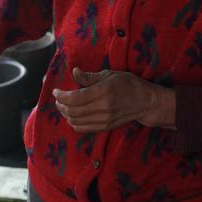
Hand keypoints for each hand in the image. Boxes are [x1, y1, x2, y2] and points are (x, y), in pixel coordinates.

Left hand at [53, 67, 175, 132]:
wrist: (145, 102)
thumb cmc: (128, 84)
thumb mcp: (109, 75)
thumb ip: (89, 77)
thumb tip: (74, 72)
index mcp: (103, 92)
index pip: (74, 98)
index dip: (61, 96)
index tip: (56, 91)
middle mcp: (102, 108)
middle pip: (72, 111)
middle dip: (61, 105)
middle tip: (58, 99)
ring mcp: (104, 119)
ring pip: (75, 121)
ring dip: (65, 114)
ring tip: (63, 106)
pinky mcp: (105, 127)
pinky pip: (82, 128)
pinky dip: (73, 123)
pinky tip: (72, 115)